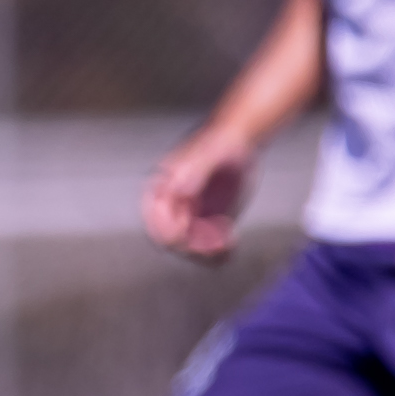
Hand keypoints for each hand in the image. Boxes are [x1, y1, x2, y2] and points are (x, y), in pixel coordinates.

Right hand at [142, 125, 259, 261]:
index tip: (190, 225)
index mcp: (161, 190)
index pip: (156, 223)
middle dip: (193, 246)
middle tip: (219, 242)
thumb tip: (178, 193)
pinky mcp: (208, 224)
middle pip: (172, 241)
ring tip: (230, 243)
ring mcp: (190, 217)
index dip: (171, 232)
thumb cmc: (220, 142)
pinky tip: (232, 243)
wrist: (238, 141)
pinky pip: (208, 248)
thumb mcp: (210, 153)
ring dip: (207, 253)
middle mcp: (172, 207)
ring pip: (190, 249)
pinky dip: (219, 254)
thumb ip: (194, 171)